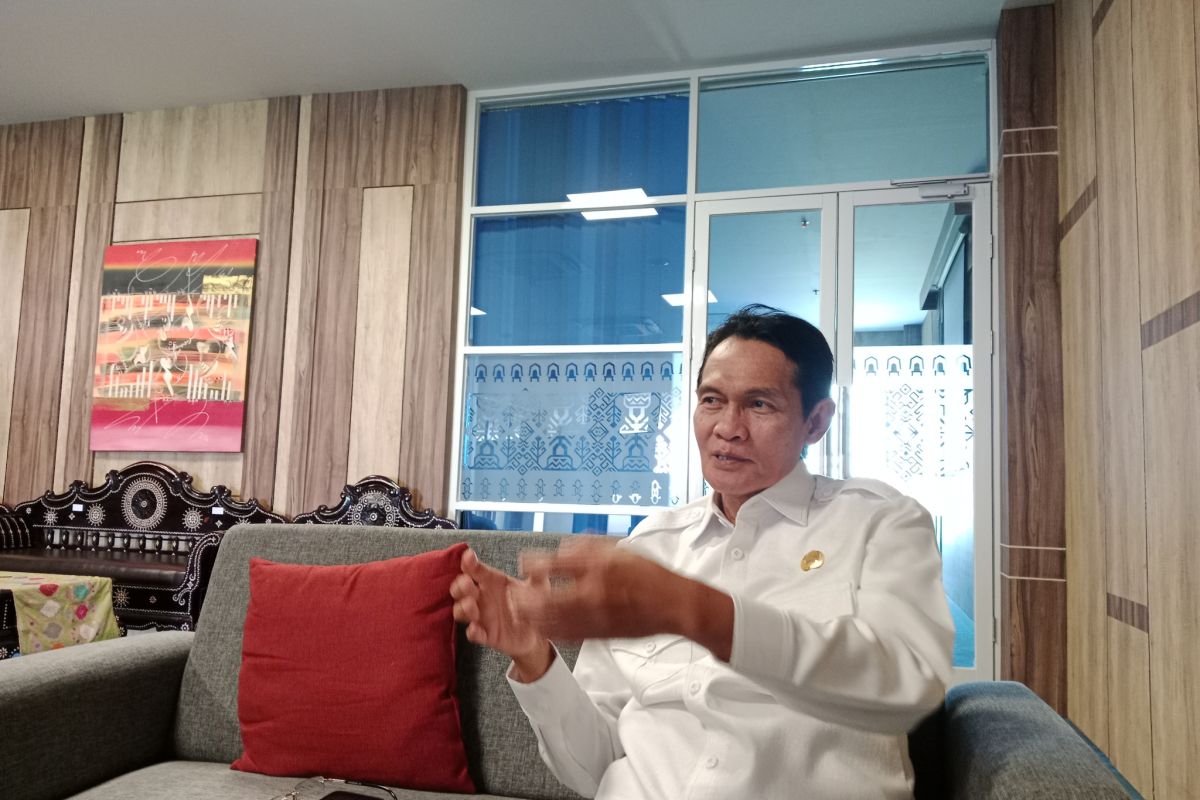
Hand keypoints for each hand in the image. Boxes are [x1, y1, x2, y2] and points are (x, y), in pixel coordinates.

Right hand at [450, 548, 551, 680]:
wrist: (539, 633)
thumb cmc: (534, 604)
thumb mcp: (539, 587)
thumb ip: (538, 575)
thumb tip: (534, 563)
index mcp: (492, 581)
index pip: (476, 569)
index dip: (469, 563)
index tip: (469, 557)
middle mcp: (483, 598)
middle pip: (460, 589)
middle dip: (460, 585)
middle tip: (468, 584)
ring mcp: (482, 617)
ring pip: (460, 611)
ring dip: (463, 607)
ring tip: (471, 605)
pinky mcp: (486, 635)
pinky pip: (473, 634)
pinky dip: (472, 632)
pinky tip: (475, 629)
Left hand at [511, 536, 732, 659]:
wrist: (672, 605)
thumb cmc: (647, 576)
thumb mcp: (618, 551)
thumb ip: (587, 549)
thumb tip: (560, 551)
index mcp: (598, 570)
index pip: (555, 566)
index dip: (534, 565)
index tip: (525, 563)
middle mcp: (593, 595)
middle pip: (546, 600)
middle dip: (525, 596)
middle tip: (514, 592)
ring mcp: (595, 618)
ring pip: (553, 622)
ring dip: (532, 616)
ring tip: (521, 610)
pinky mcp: (599, 634)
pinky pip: (567, 636)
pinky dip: (550, 630)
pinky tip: (543, 626)